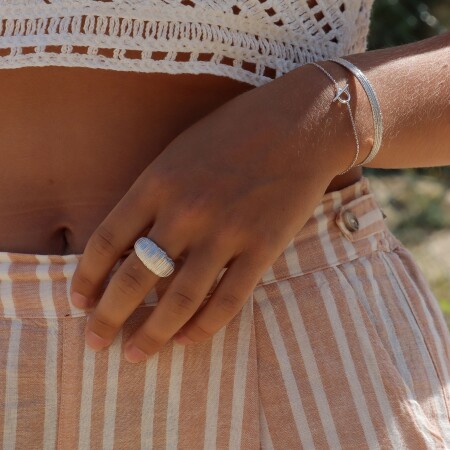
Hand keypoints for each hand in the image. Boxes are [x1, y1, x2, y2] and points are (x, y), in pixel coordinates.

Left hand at [69, 64, 345, 362]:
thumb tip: (132, 243)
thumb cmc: (235, 132)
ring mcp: (227, 232)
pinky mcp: (264, 247)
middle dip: (109, 317)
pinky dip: (204, 326)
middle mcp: (186, 211)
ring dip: (153, 333)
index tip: (78, 301)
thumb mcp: (179, 152)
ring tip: (136, 353)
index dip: (86, 277)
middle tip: (95, 341)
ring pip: (180, 299)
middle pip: (136, 278)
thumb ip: (153, 194)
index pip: (106, 241)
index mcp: (158, 182)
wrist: (300, 123)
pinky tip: (187, 339)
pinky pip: (228, 299)